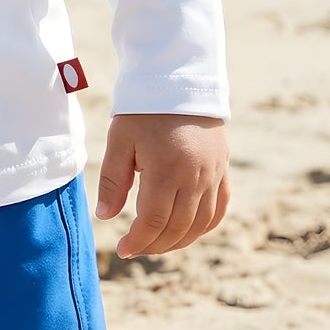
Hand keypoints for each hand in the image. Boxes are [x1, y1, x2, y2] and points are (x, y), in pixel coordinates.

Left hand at [95, 113, 228, 257]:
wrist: (180, 80)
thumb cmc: (144, 110)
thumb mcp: (120, 140)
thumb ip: (112, 180)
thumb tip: (105, 218)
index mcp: (166, 169)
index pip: (153, 221)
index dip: (138, 241)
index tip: (123, 249)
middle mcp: (195, 176)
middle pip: (177, 228)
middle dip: (154, 245)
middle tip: (135, 248)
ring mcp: (213, 174)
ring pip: (200, 223)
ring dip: (179, 241)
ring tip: (156, 244)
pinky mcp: (223, 169)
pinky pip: (220, 208)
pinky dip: (204, 226)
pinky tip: (187, 232)